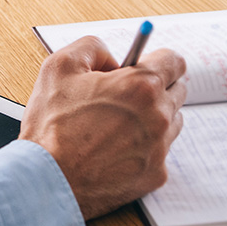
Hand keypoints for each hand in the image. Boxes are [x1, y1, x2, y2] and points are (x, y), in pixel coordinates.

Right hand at [19, 36, 186, 220]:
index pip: (174, 61)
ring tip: (115, 123)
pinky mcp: (155, 174)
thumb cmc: (51, 126)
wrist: (48, 178)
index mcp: (140, 86)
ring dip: (151, 116)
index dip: (156, 59)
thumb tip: (110, 55)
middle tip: (122, 94)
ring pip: (171, 121)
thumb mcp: (59, 66)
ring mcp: (160, 148)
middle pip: (177, 90)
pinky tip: (114, 147)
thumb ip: (91, 47)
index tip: (143, 65)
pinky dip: (143, 145)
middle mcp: (158, 116)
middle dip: (154, 87)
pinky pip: (160, 151)